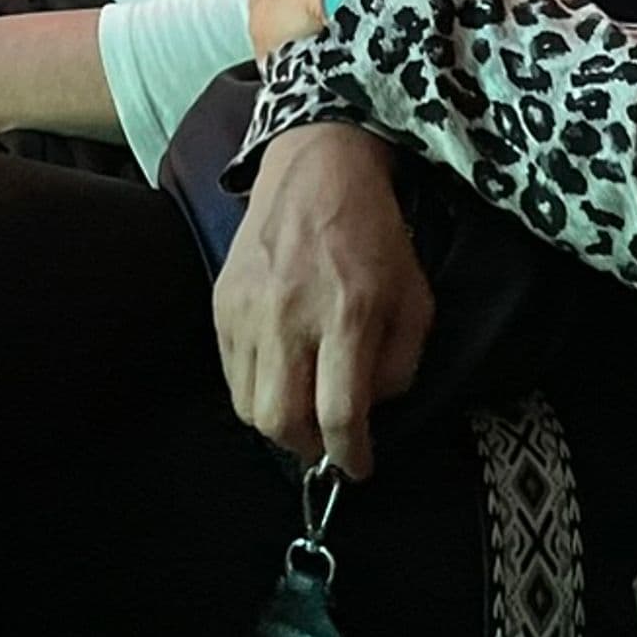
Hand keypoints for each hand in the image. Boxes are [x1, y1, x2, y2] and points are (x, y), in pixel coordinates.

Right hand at [214, 122, 432, 478]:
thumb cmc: (375, 236)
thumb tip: (369, 411)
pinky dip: (255, 389)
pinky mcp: (221, 303)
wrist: (317, 170)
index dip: (350, 455)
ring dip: (279, 423)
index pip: (338, 414)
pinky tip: (281, 374)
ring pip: (249, 405)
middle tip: (327, 441)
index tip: (359, 466)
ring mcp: (248, 310)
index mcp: (348, 314)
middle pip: (282, 421)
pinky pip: (230, 373)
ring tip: (303, 408)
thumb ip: (400, 364)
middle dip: (308, 448)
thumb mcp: (415, 299)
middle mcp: (290, 316)